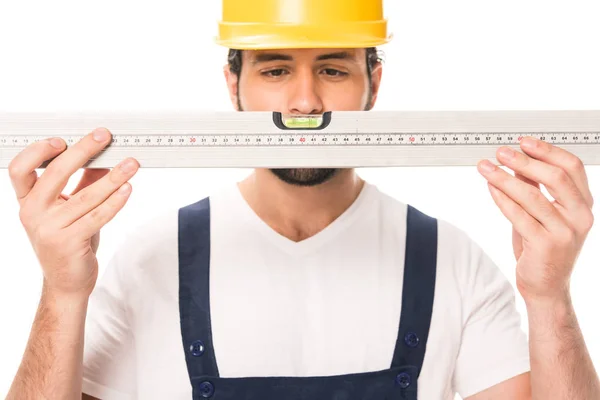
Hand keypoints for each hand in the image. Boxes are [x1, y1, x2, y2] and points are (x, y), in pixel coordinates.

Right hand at [8, 128, 138, 297]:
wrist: (67, 283)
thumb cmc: (69, 242)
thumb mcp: (70, 209)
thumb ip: (82, 183)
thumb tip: (103, 157)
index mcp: (28, 202)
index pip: (20, 169)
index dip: (38, 151)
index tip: (63, 140)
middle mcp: (32, 214)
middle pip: (54, 173)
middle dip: (83, 150)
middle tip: (104, 137)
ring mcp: (50, 229)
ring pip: (85, 196)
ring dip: (112, 177)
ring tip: (131, 164)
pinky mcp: (70, 243)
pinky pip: (98, 216)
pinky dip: (115, 201)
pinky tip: (128, 189)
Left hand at [477, 137, 593, 301]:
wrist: (546, 287)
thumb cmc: (543, 248)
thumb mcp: (543, 214)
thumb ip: (535, 189)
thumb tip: (516, 161)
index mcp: (583, 205)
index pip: (572, 167)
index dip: (547, 150)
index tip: (523, 141)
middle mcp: (580, 216)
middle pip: (555, 177)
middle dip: (525, 161)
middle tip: (501, 152)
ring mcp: (565, 232)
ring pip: (532, 195)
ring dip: (505, 177)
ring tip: (486, 168)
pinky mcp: (545, 245)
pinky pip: (518, 215)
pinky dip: (502, 199)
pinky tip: (490, 188)